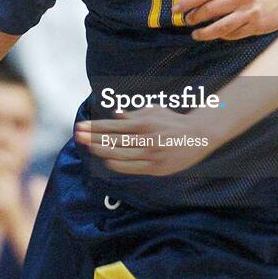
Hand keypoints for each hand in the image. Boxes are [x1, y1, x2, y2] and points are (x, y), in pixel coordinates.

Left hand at [75, 107, 217, 175]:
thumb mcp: (154, 110)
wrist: (199, 135)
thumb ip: (133, 113)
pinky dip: (117, 164)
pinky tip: (107, 160)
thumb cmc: (173, 121)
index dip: (94, 127)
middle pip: (112, 141)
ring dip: (101, 151)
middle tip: (78, 135)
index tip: (80, 127)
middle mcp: (145, 139)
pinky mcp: (156, 168)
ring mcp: (151, 155)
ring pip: (119, 156)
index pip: (112, 126)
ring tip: (89, 147)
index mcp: (144, 123)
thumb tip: (115, 113)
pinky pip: (131, 168)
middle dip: (92, 138)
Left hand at [174, 0, 277, 40]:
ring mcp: (249, 12)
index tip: (175, 9)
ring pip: (220, 26)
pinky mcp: (256, 25)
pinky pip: (234, 34)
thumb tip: (197, 3)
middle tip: (187, 21)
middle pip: (209, 10)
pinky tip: (218, 34)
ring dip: (205, 32)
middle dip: (194, 17)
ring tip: (196, 34)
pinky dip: (223, 35)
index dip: (187, 2)